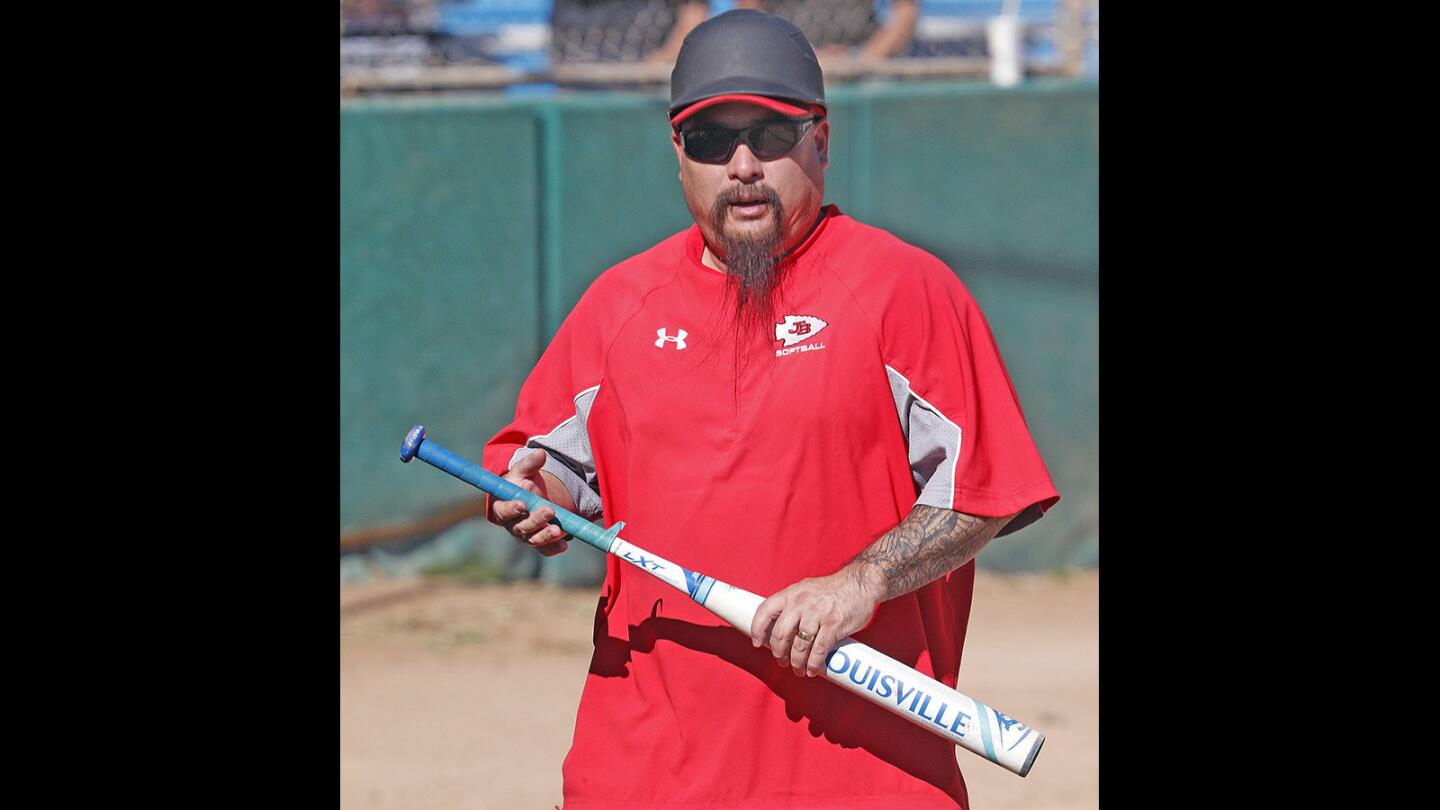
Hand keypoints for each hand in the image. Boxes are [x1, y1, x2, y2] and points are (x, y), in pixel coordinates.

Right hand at [488, 450, 569, 556]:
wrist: (529, 496)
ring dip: (546, 536)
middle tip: (550, 511)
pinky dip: (554, 548)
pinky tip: (564, 545)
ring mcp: (525, 535)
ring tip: (559, 530)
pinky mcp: (538, 541)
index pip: (503, 510)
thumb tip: (541, 453)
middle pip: (521, 527)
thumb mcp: (524, 471)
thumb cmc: (521, 482)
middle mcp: (512, 524)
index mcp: (502, 506)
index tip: (523, 504)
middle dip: (536, 520)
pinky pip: (545, 548)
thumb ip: (530, 463)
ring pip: (533, 539)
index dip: (512, 508)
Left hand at [748, 569, 880, 676]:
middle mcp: (801, 603)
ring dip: (796, 662)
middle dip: (778, 653)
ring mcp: (817, 614)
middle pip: (780, 634)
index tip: (757, 643)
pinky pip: (818, 650)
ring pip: (799, 646)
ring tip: (798, 669)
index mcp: (791, 593)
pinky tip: (812, 669)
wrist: (860, 583)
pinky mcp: (833, 625)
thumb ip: (793, 604)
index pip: (765, 610)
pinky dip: (813, 663)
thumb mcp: (806, 589)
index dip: (757, 629)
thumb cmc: (832, 589)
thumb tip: (780, 627)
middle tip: (781, 662)